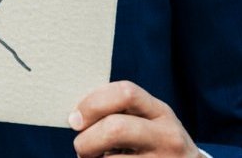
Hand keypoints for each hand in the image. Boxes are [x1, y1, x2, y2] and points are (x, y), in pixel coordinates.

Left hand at [69, 80, 197, 157]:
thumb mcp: (149, 122)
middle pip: (115, 128)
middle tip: (81, 148)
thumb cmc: (155, 144)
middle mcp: (167, 137)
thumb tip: (76, 117)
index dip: (93, 103)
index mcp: (161, 112)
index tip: (75, 119)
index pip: (125, 93)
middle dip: (87, 139)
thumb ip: (120, 112)